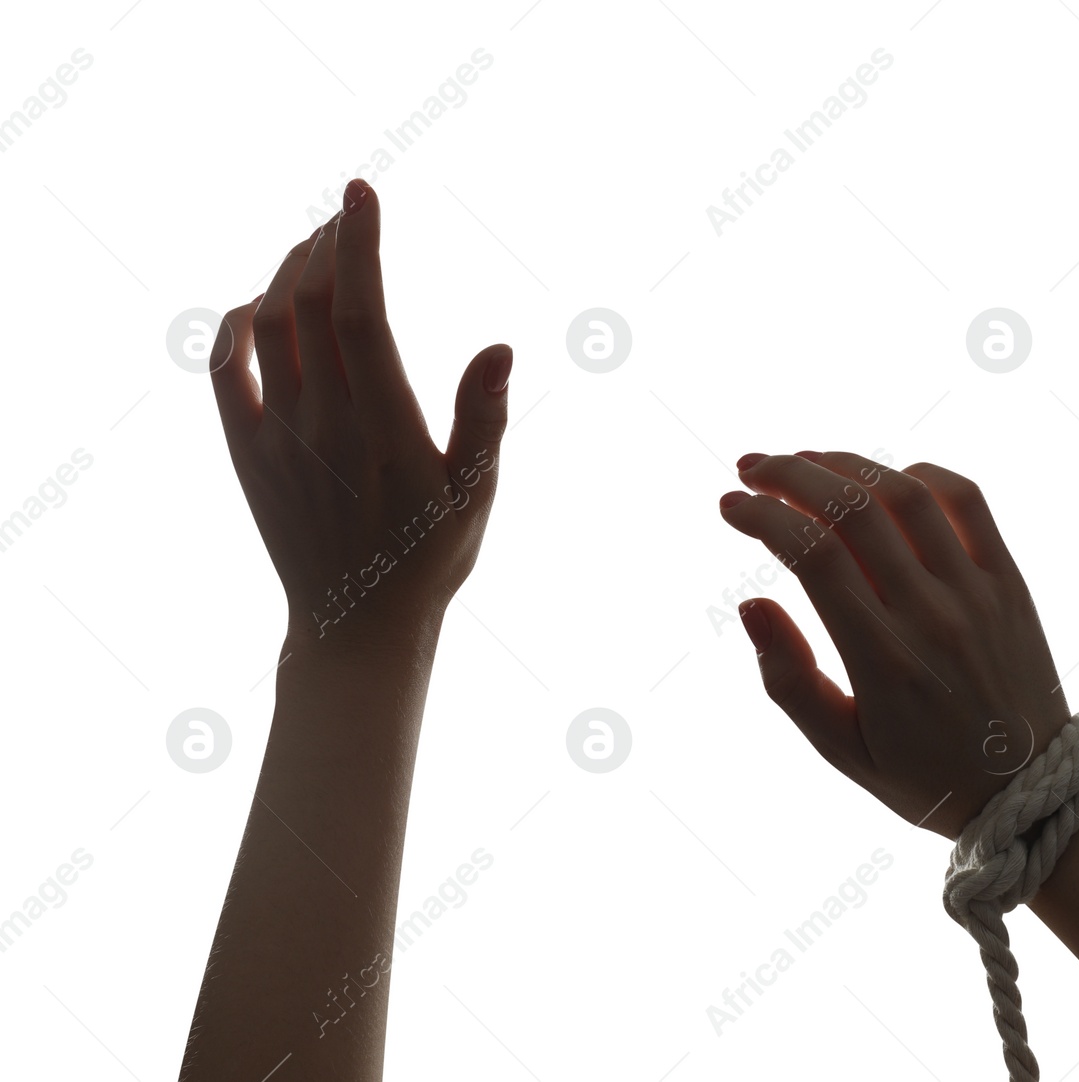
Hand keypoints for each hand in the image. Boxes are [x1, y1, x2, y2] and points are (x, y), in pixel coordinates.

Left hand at [208, 179, 511, 647]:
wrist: (356, 627)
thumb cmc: (430, 559)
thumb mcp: (476, 493)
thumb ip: (485, 418)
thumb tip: (500, 347)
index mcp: (382, 427)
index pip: (357, 311)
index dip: (356, 244)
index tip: (361, 192)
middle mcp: (321, 423)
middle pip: (304, 302)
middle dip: (323, 243)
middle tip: (347, 215)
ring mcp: (275, 437)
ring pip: (264, 326)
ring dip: (285, 273)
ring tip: (315, 249)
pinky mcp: (245, 454)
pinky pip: (224, 368)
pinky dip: (235, 323)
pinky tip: (259, 306)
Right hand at [720, 451, 1070, 839]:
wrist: (1033, 793)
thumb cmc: (926, 777)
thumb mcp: (842, 750)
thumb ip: (789, 680)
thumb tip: (751, 604)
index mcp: (884, 659)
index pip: (814, 555)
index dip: (763, 516)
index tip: (729, 505)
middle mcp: (932, 615)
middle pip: (853, 508)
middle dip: (791, 473)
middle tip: (750, 467)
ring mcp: (977, 591)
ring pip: (906, 493)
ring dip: (846, 464)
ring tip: (804, 461)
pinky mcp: (1009, 581)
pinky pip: (966, 502)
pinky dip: (918, 475)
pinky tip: (881, 481)